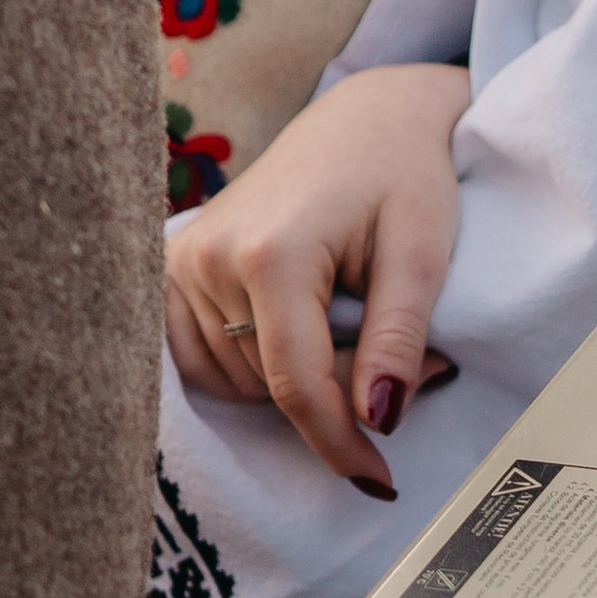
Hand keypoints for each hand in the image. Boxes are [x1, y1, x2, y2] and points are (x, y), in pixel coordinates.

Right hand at [164, 61, 469, 494]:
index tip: (378, 482)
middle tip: (397, 351)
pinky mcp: (173, 266)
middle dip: (334, 392)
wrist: (367, 116)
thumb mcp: (422, 252)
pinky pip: (204, 359)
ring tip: (350, 320)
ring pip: (237, 380)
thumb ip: (396, 340)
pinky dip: (254, 363)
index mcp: (271, 251)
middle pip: (269, 384)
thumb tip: (376, 423)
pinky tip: (295, 325)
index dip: (337, 443)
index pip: (294, 385)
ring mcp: (182, 261)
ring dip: (294, 376)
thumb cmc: (405, 172)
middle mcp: (208, 257)